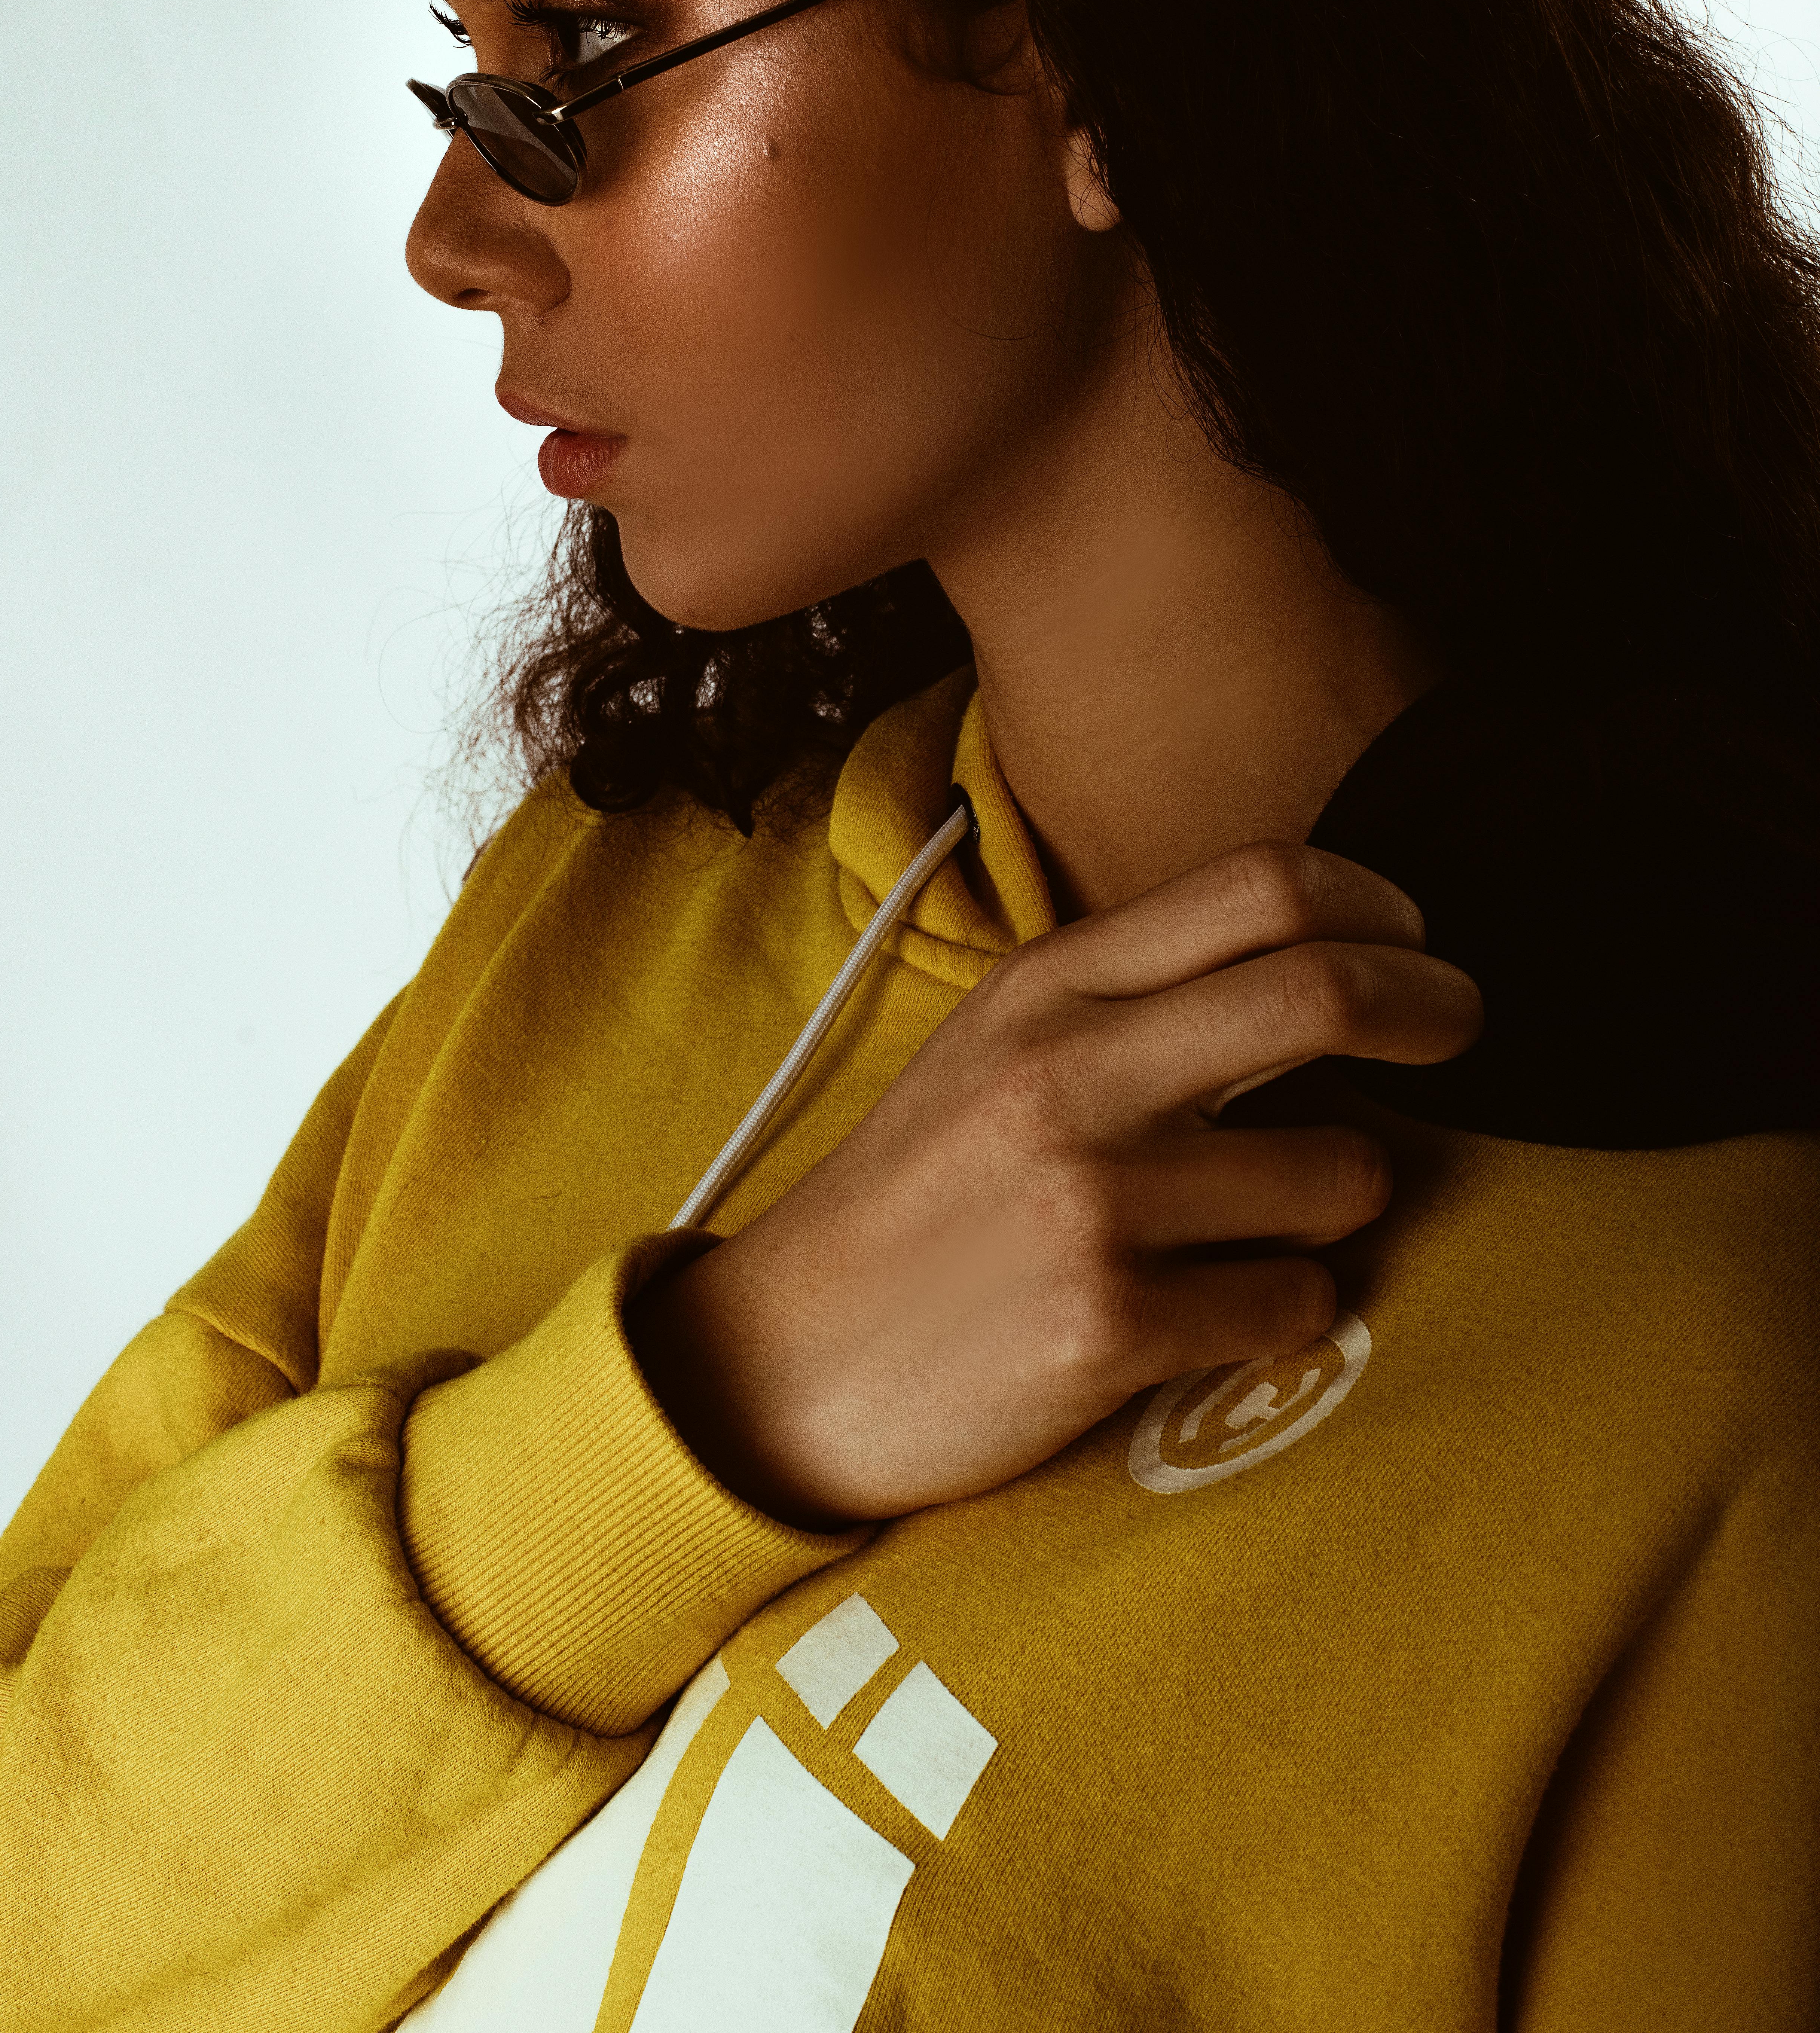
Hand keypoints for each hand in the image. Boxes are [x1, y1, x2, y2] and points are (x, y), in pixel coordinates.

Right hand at [628, 840, 1478, 1526]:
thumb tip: (1307, 959)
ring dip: (1343, 1199)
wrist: (785, 1361)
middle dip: (1432, 1003)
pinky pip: (1293, 1304)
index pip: (1260, 886)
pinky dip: (1287, 1310)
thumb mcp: (998, 1047)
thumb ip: (1130, 994)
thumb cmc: (921, 1200)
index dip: (1377, 904)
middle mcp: (1069, 1073)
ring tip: (1272, 1223)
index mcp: (1045, 989)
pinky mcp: (1106, 1327)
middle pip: (1320, 990)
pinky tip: (1220, 1312)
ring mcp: (1089, 1201)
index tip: (1415, 937)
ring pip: (1338, 1173)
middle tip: (1462, 1024)